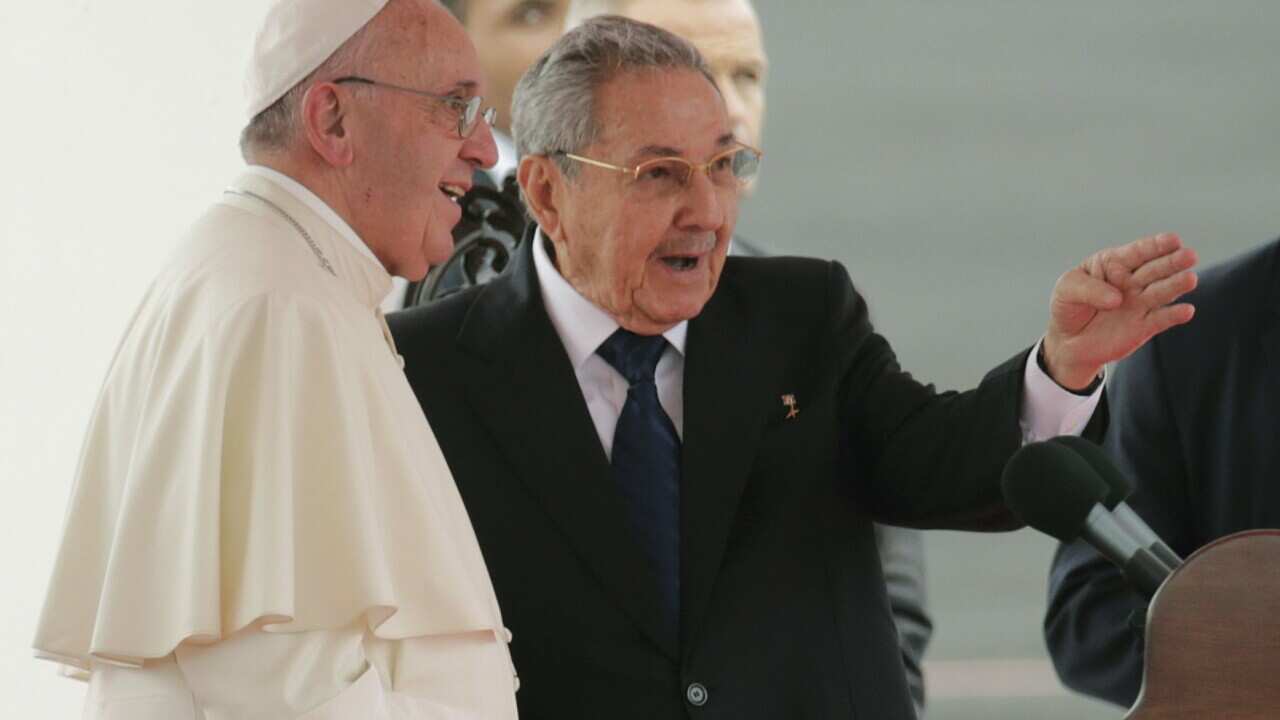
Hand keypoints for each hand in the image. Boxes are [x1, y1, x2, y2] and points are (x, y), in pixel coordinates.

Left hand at [1043, 233, 1197, 389]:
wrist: (1068, 341)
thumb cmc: (1069, 306)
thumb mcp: (1067, 289)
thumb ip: (1088, 289)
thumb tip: (1116, 298)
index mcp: (1115, 264)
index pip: (1137, 252)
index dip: (1155, 245)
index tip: (1173, 240)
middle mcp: (1133, 281)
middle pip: (1155, 269)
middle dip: (1172, 261)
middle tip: (1189, 255)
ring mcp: (1141, 303)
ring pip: (1162, 291)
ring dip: (1177, 285)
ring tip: (1190, 279)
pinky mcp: (1145, 326)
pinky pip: (1162, 319)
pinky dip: (1174, 315)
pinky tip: (1186, 310)